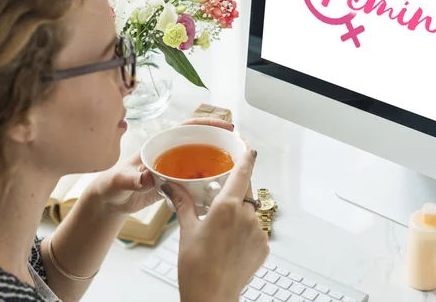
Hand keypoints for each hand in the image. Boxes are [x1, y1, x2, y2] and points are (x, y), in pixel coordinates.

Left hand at [90, 117, 234, 214]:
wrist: (110, 202)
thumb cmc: (112, 186)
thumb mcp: (121, 181)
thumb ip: (133, 178)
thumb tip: (147, 176)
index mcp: (160, 144)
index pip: (187, 127)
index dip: (207, 124)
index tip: (226, 126)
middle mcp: (170, 153)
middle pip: (200, 142)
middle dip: (220, 141)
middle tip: (239, 147)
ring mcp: (174, 168)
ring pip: (201, 161)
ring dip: (217, 162)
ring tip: (236, 166)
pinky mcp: (176, 184)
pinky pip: (197, 179)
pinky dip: (209, 181)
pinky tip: (221, 187)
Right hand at [162, 149, 268, 301]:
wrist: (211, 296)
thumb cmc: (196, 267)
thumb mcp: (187, 230)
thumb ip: (183, 203)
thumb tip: (171, 186)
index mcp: (227, 206)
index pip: (242, 172)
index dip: (247, 158)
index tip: (249, 148)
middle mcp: (246, 215)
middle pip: (247, 191)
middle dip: (237, 190)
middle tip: (222, 199)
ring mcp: (258, 231)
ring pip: (251, 211)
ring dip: (240, 214)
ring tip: (223, 231)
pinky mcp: (264, 246)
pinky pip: (256, 230)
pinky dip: (246, 231)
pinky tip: (231, 244)